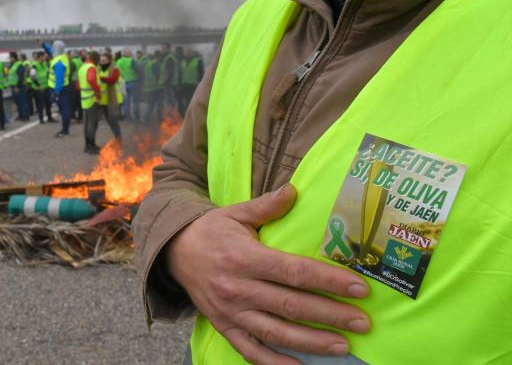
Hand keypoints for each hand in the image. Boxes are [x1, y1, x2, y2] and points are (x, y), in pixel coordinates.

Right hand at [167, 185, 369, 364]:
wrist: (174, 252)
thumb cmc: (211, 231)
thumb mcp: (236, 213)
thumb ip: (267, 206)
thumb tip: (294, 189)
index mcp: (244, 257)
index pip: (293, 272)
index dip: (328, 281)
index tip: (358, 288)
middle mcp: (238, 288)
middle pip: (291, 305)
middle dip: (331, 315)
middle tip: (363, 321)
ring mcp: (230, 312)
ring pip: (276, 332)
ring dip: (312, 342)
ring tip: (343, 345)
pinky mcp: (224, 327)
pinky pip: (251, 351)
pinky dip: (275, 363)